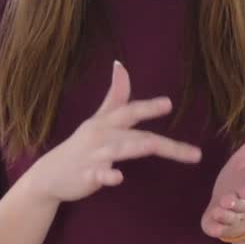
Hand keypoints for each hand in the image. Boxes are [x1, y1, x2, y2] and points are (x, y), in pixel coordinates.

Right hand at [27, 61, 202, 203]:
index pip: (130, 111)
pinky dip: (107, 176)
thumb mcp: (97, 119)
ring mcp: (94, 156)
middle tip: (195, 153)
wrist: (50, 175)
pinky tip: (118, 178)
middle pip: (137, 136)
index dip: (148, 107)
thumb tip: (121, 65)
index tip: (169, 104)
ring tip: (155, 147)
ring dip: (137, 148)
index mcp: (107, 122)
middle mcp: (102, 136)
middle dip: (166, 144)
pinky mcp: (87, 176)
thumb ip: (115, 95)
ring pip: (120, 151)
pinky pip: (98, 175)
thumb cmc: (80, 145)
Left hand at [201, 118, 244, 239]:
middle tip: (228, 201)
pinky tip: (212, 228)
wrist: (233, 200)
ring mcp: (230, 214)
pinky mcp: (216, 223)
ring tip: (219, 210)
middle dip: (235, 203)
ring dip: (225, 215)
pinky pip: (216, 228)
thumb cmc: (242, 174)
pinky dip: (215, 229)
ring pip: (229, 218)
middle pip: (241, 204)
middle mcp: (241, 201)